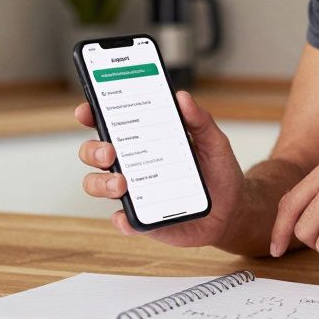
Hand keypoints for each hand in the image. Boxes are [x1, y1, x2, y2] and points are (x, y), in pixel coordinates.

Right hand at [76, 91, 243, 247]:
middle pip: (93, 153)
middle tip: (109, 151)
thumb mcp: (214, 141)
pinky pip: (123, 221)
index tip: (86, 111)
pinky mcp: (142, 219)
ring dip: (101, 182)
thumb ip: (200, 120)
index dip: (91, 115)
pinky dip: (121, 219)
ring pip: (97, 185)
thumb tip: (183, 98)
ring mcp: (134, 192)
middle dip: (92, 150)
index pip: (109, 123)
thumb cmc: (217, 171)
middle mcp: (132, 164)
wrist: (232, 209)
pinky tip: (128, 216)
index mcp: (143, 140)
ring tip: (121, 183)